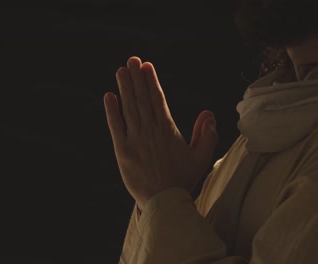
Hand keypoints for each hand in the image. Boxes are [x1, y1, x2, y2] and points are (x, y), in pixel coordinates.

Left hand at [103, 56, 218, 210]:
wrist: (163, 201)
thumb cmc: (183, 179)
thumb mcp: (201, 157)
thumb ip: (206, 134)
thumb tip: (208, 113)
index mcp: (167, 130)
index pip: (158, 99)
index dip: (151, 81)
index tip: (146, 66)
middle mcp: (150, 130)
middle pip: (142, 99)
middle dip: (137, 78)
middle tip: (132, 60)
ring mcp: (135, 140)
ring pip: (129, 108)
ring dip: (124, 88)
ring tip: (121, 70)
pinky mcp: (122, 151)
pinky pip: (115, 126)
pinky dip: (111, 111)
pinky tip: (109, 96)